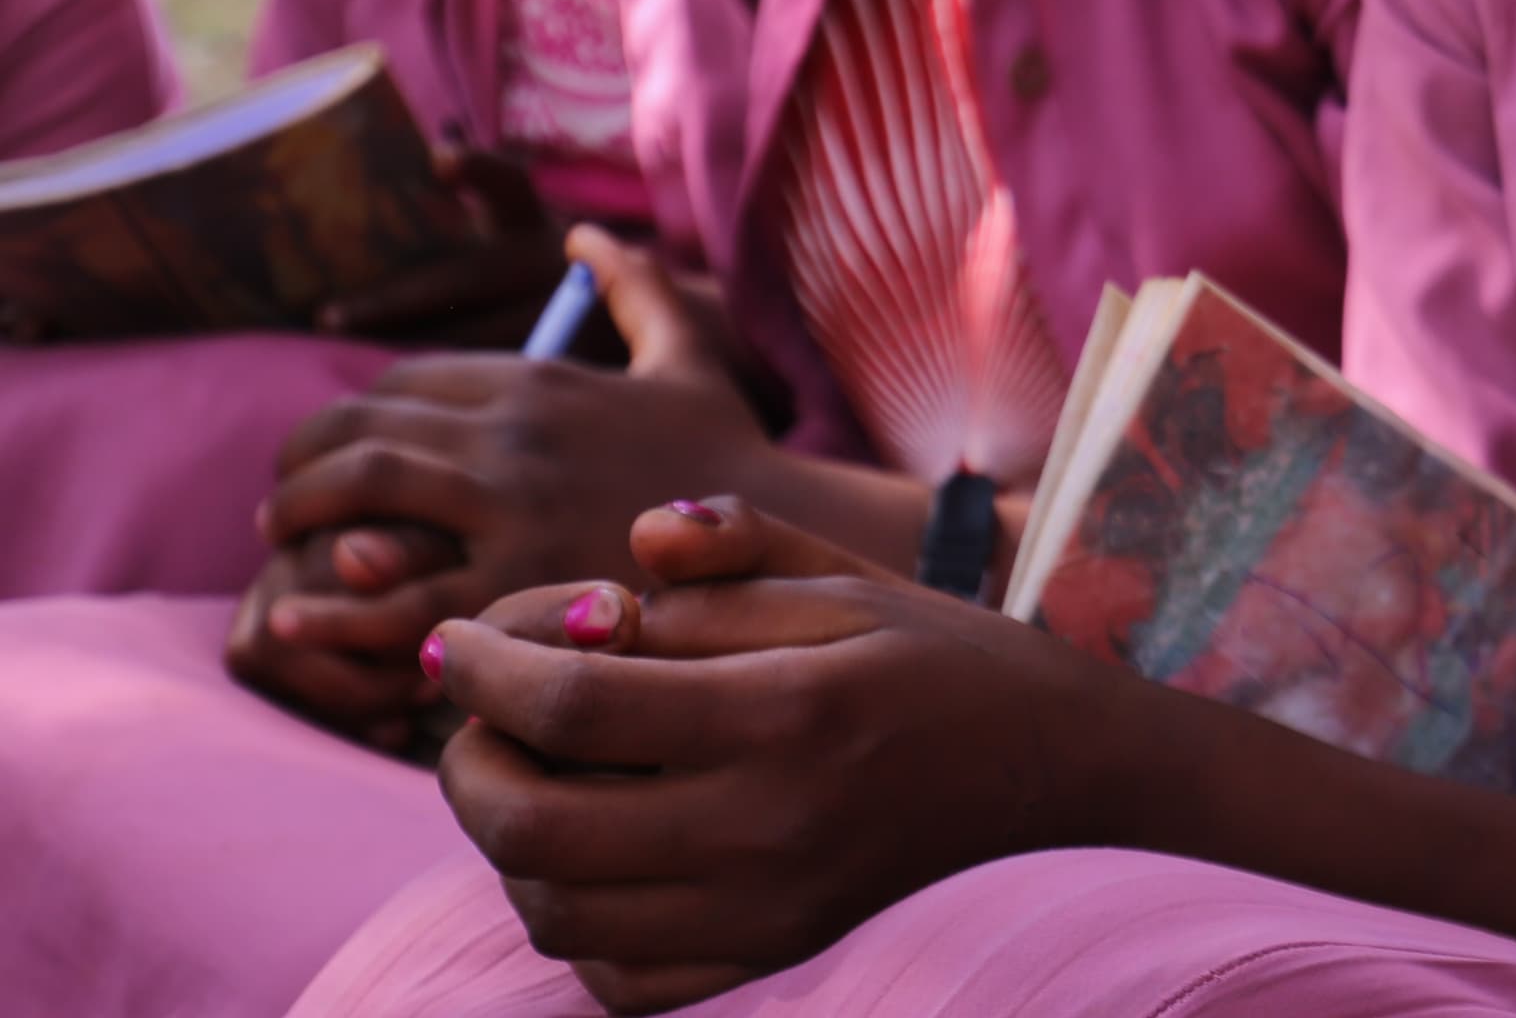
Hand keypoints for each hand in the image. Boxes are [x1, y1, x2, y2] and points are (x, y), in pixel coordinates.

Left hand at [227, 229, 777, 738]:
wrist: (780, 545)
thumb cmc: (728, 455)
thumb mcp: (688, 356)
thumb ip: (634, 289)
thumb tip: (586, 234)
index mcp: (540, 381)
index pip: (400, 382)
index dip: (344, 414)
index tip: (323, 449)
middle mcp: (514, 434)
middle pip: (360, 431)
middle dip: (299, 465)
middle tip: (279, 502)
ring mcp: (510, 509)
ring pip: (357, 495)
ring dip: (298, 521)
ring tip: (281, 551)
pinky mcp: (514, 587)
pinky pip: (391, 593)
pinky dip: (333, 608)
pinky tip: (300, 618)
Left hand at [430, 498, 1126, 1012]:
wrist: (1051, 767)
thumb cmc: (937, 653)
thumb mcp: (844, 574)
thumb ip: (729, 546)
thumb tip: (625, 551)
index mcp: (785, 710)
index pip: (573, 706)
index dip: (485, 671)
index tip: (459, 640)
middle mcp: (768, 826)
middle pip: (535, 827)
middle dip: (469, 764)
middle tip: (478, 715)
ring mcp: (766, 909)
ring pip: (556, 911)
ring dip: (507, 844)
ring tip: (531, 776)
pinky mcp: (770, 956)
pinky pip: (615, 976)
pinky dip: (572, 922)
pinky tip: (593, 857)